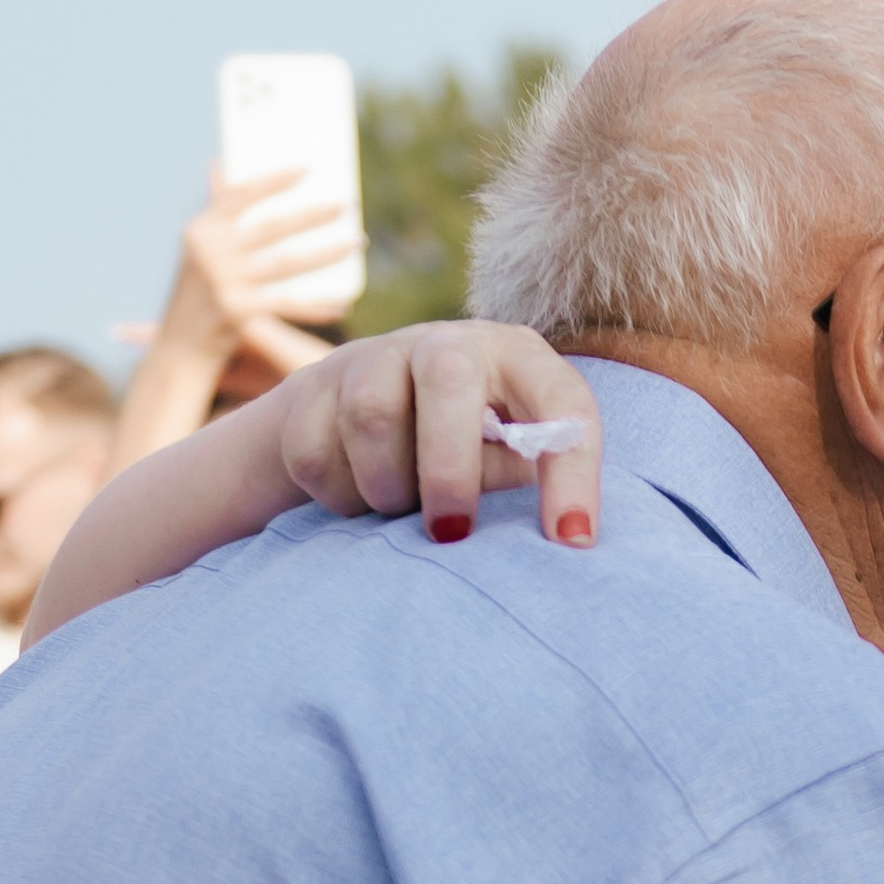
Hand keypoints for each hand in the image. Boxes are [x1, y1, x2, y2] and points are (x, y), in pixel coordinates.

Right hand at [160, 164, 360, 368]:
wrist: (181, 345)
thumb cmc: (200, 290)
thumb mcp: (200, 248)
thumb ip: (217, 210)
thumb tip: (220, 162)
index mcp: (202, 229)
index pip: (242, 195)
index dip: (274, 180)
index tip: (308, 168)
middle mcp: (211, 251)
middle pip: (274, 227)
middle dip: (315, 214)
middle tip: (349, 205)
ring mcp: (224, 281)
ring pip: (288, 263)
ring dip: (328, 252)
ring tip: (359, 242)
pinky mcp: (237, 311)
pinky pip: (288, 305)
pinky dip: (317, 305)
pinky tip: (343, 303)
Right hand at [273, 323, 604, 547]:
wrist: (349, 417)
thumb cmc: (457, 448)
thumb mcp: (501, 458)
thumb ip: (517, 476)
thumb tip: (546, 530)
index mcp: (514, 358)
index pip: (561, 400)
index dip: (573, 470)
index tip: (572, 539)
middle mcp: (446, 343)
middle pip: (446, 378)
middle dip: (448, 468)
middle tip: (450, 532)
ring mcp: (373, 356)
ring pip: (371, 417)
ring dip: (386, 486)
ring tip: (398, 506)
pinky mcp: (310, 387)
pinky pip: (316, 451)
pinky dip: (339, 495)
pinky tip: (356, 496)